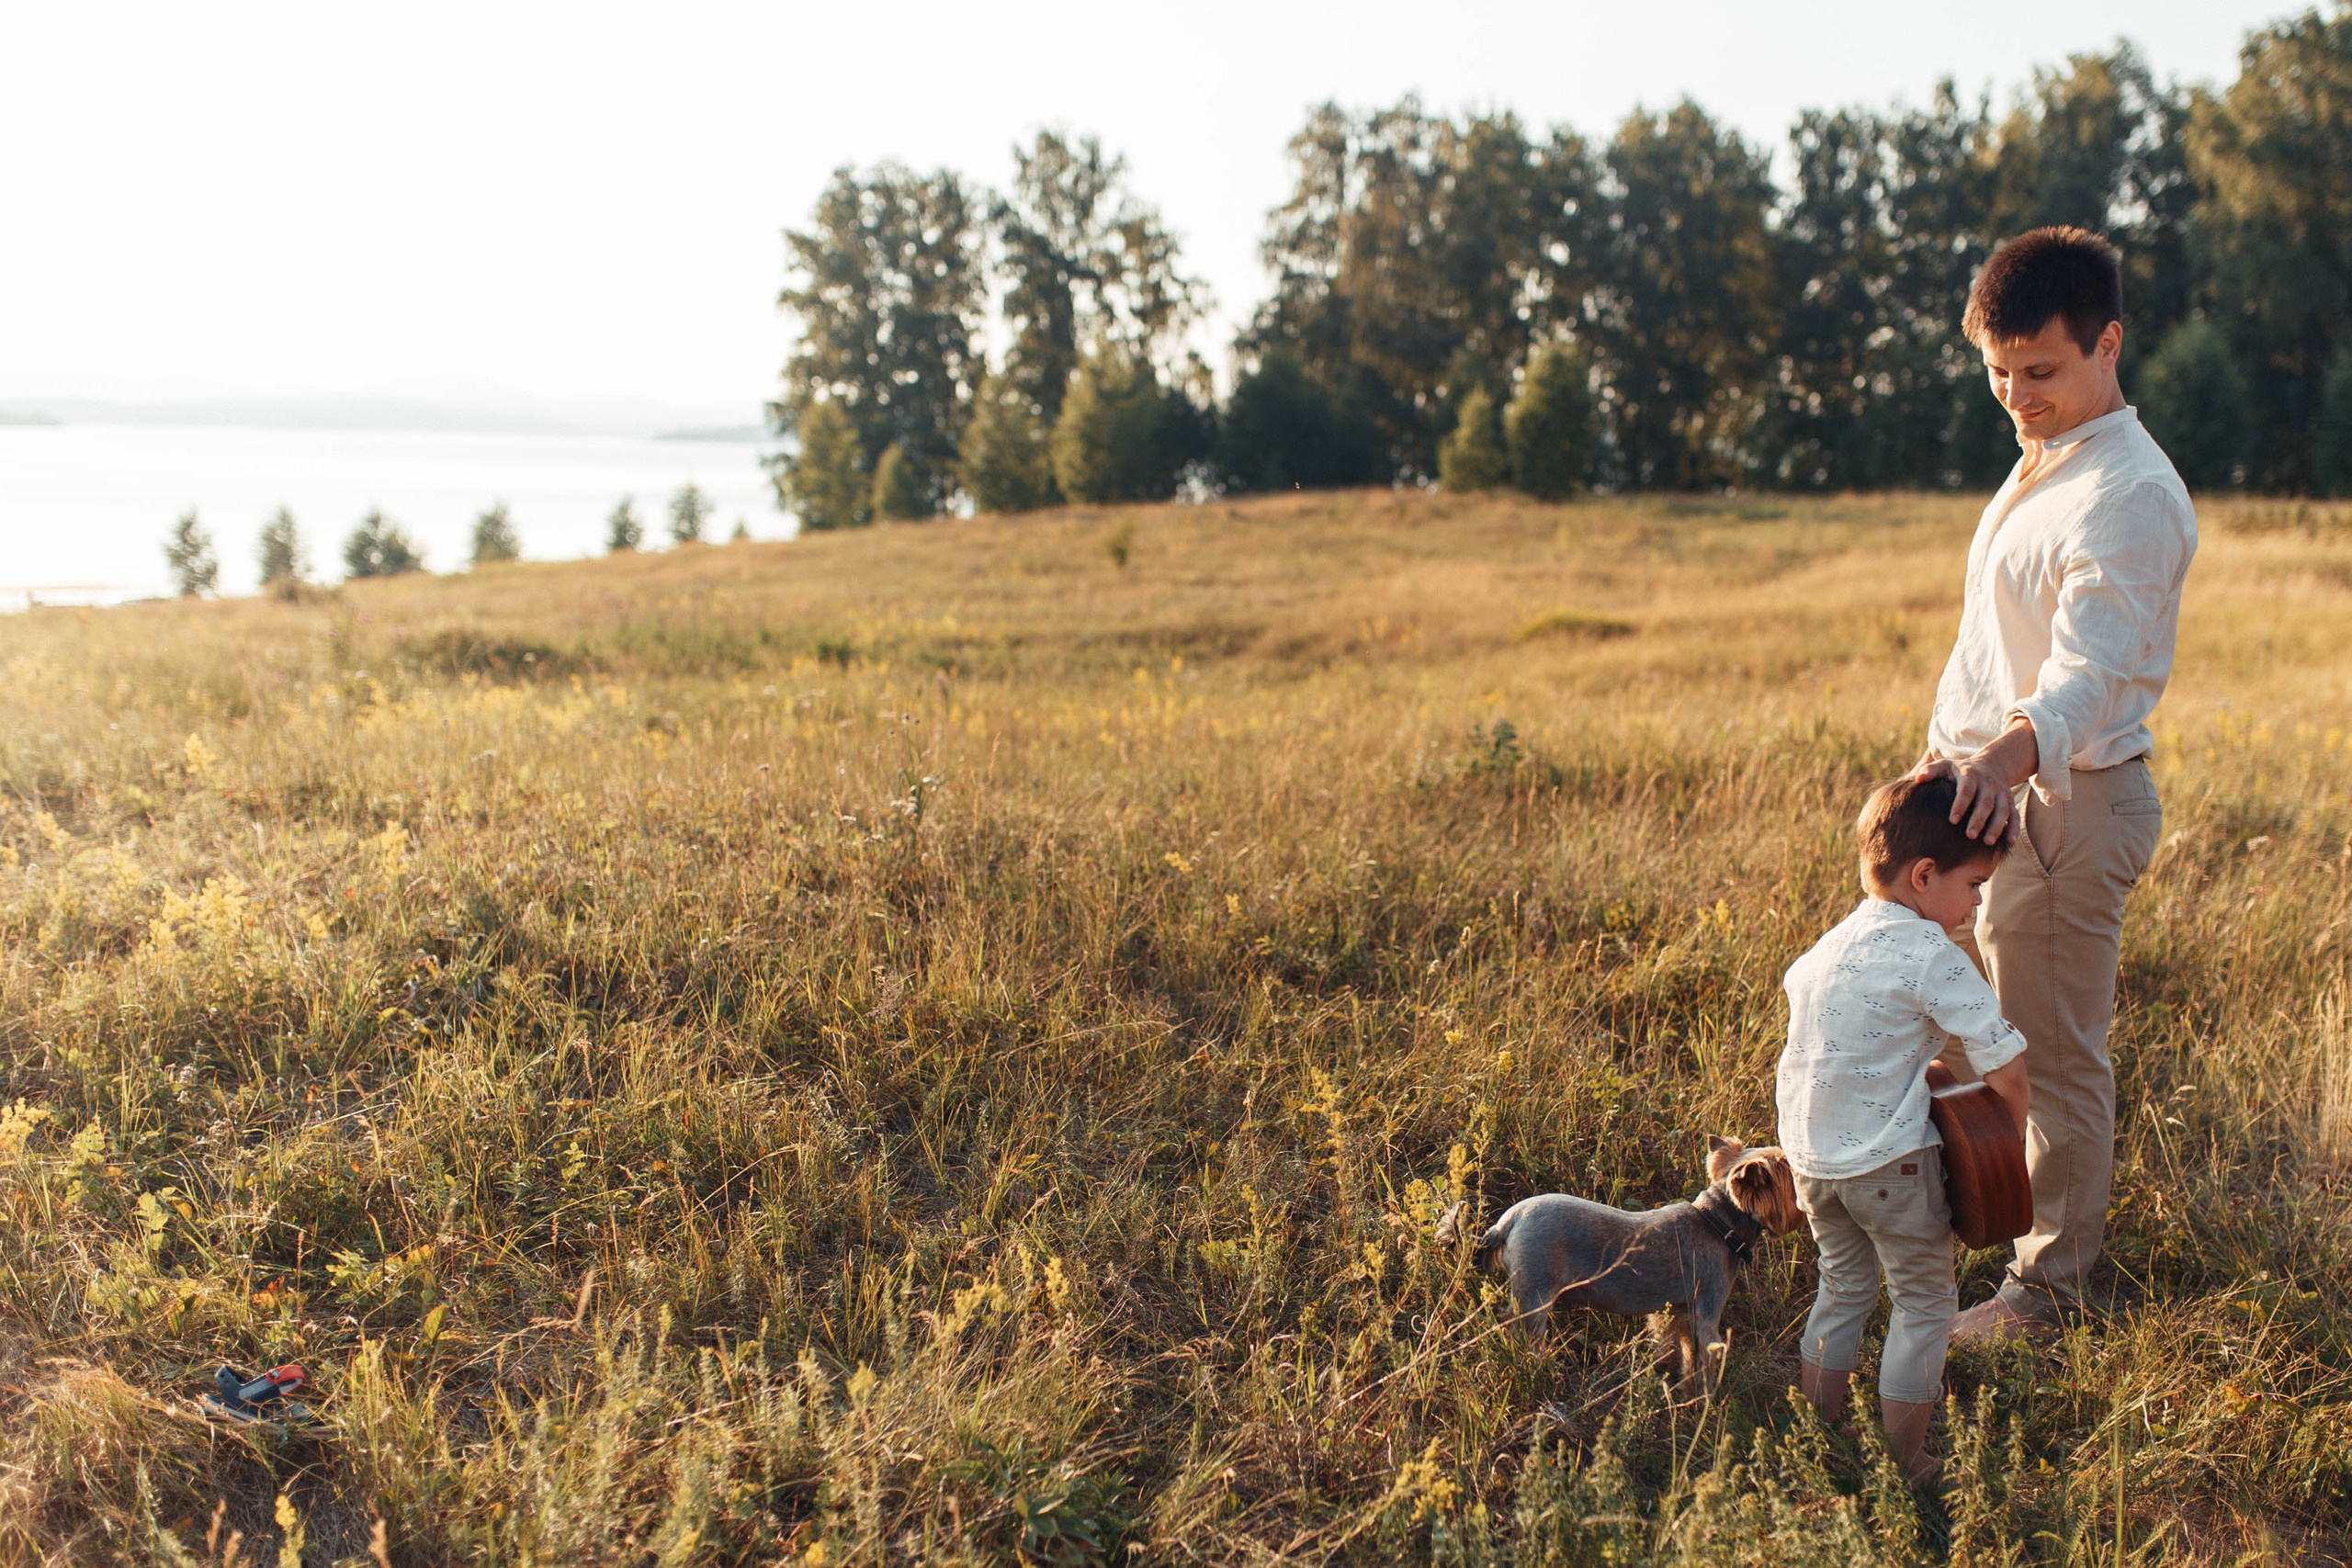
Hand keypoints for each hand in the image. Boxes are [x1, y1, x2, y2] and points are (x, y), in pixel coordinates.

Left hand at [1914, 717, 2037, 846]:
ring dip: (1996, 826)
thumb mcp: (1946, 765)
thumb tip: (1918, 778)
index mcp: (1971, 775)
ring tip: (1987, 842)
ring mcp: (2001, 793)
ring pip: (2002, 810)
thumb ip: (1931, 770)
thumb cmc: (1961, 769)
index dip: (1960, 805)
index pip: (1966, 790)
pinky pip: (2014, 815)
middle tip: (1969, 835)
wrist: (1992, 764)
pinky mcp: (2010, 802)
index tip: (1952, 820)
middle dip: (1978, 819)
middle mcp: (1988, 784)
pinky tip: (2010, 842)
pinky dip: (2014, 828)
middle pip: (1985, 802)